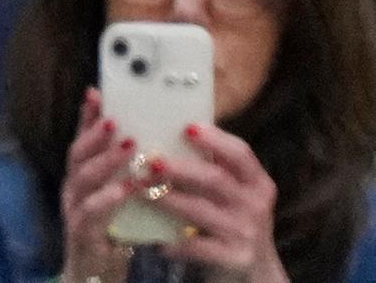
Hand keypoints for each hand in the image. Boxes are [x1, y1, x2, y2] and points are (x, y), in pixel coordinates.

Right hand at [60, 92, 144, 282]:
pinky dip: (109, 196)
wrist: (96, 275)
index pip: (80, 140)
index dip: (85, 116)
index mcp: (81, 178)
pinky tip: (127, 187)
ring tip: (128, 145)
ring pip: (82, 177)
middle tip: (116, 118)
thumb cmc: (113, 234)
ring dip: (105, 159)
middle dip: (95, 133)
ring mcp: (73, 209)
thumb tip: (151, 145)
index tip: (96, 92)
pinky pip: (92, 210)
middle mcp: (72, 189)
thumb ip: (127, 174)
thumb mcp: (118, 200)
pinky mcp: (82, 232)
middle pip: (76, 153)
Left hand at [155, 122, 287, 282]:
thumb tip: (167, 129)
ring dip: (166, 198)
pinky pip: (195, 246)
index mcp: (257, 182)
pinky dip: (172, 241)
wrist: (256, 270)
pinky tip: (154, 238)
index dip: (215, 139)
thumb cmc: (233, 218)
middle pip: (214, 179)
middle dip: (178, 168)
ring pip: (199, 210)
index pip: (241, 153)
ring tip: (139, 189)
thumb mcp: (235, 192)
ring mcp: (245, 233)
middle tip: (148, 160)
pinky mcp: (234, 257)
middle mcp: (255, 205)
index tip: (186, 127)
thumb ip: (213, 166)